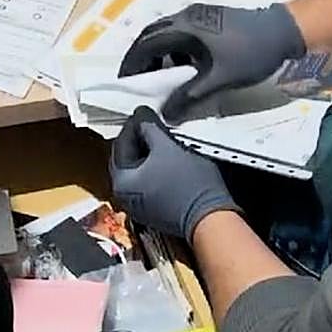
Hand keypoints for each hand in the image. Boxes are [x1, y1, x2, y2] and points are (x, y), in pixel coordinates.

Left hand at [109, 107, 239, 242]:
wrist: (211, 217)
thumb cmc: (189, 183)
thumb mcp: (167, 147)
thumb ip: (149, 128)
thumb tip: (140, 115)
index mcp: (121, 181)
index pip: (121, 144)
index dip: (134, 125)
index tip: (145, 114)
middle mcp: (124, 196)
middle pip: (128, 158)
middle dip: (140, 139)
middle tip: (154, 124)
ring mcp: (139, 204)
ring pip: (139, 169)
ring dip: (149, 153)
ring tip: (164, 139)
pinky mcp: (155, 209)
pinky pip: (149, 182)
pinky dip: (156, 168)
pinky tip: (169, 158)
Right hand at [118, 3, 304, 122]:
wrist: (284, 31)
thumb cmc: (250, 54)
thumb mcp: (218, 80)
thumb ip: (189, 97)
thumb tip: (166, 115)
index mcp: (183, 27)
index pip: (146, 44)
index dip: (132, 64)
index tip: (125, 83)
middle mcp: (186, 17)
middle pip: (152, 35)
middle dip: (142, 58)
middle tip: (136, 81)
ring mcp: (198, 16)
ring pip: (167, 34)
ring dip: (159, 54)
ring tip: (159, 78)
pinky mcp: (209, 19)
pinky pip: (181, 34)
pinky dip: (175, 50)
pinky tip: (185, 68)